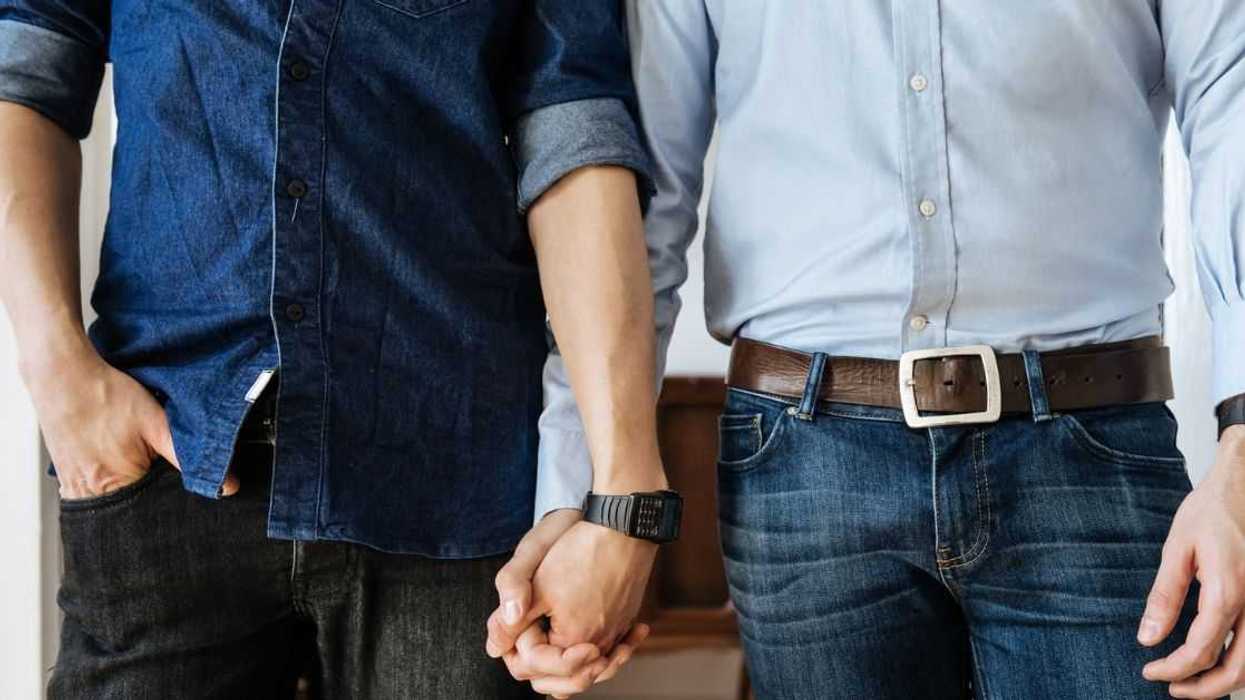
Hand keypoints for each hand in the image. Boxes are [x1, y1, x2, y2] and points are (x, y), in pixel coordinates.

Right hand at [23, 345, 237, 498]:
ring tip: (132, 462)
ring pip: (116, 502)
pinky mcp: (66, 478)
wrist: (62, 375)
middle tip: (153, 467)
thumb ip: (186, 457)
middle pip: (135, 510)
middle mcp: (92, 493)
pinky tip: (116, 464)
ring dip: (131, 491)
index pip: (158, 509)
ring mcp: (75, 489)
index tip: (181, 485)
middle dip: (152, 498)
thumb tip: (227, 485)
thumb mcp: (155, 423)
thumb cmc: (106, 395)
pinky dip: (111, 485)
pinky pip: (95, 494)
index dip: (173, 499)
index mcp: (118, 484)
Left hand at [486, 506, 658, 694]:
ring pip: (591, 668)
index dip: (517, 649)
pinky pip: (612, 649)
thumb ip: (512, 622)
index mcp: (572, 642)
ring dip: (571, 667)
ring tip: (552, 657)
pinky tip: (587, 643)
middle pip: (566, 679)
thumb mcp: (537, 586)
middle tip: (524, 646)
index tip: (515, 624)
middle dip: (541, 668)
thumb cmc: (580, 553)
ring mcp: (617, 633)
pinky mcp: (626, 620)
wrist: (623, 529)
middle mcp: (599, 645)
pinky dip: (597, 653)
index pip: (536, 666)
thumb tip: (493, 648)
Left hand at [1139, 426, 1244, 696]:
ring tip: (1191, 681)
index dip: (1173, 669)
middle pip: (1238, 670)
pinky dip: (1240, 662)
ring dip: (1225, 681)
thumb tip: (1147, 638)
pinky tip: (1215, 659)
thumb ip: (1164, 596)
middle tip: (1171, 688)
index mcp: (1228, 592)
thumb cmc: (1209, 514)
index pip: (1201, 650)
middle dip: (1204, 688)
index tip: (1149, 671)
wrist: (1243, 489)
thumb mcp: (1177, 549)